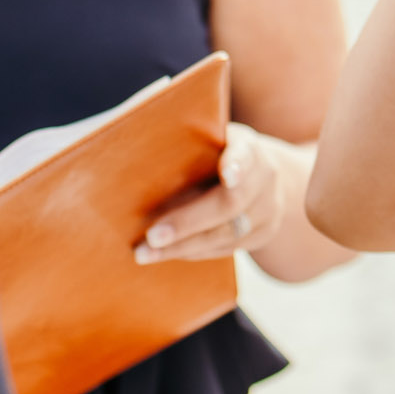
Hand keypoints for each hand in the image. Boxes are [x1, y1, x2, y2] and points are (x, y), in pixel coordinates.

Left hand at [137, 124, 283, 264]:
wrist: (264, 175)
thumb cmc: (219, 152)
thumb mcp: (212, 140)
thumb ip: (188, 145)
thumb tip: (127, 152)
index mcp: (249, 148)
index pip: (245, 154)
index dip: (237, 164)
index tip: (227, 175)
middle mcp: (264, 179)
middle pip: (230, 204)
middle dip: (188, 222)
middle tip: (151, 235)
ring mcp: (267, 210)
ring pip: (225, 235)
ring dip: (182, 246)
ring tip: (145, 253)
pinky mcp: (262, 235)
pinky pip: (224, 249)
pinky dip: (192, 252)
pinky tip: (164, 253)